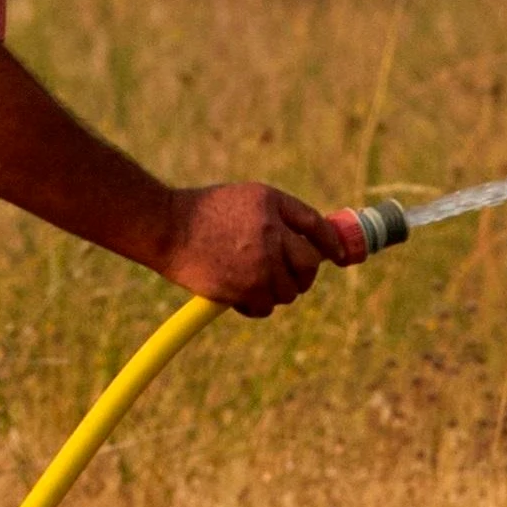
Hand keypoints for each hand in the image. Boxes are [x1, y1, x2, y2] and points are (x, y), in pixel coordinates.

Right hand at [156, 182, 330, 317]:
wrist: (166, 228)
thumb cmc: (206, 211)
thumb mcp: (248, 198)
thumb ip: (282, 215)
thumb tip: (314, 241)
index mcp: (273, 206)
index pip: (316, 227)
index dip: (332, 244)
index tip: (340, 256)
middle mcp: (271, 234)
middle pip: (308, 265)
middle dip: (304, 274)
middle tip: (291, 274)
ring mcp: (258, 264)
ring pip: (289, 291)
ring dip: (277, 290)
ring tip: (254, 278)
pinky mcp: (242, 289)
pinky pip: (266, 308)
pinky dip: (258, 305)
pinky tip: (242, 292)